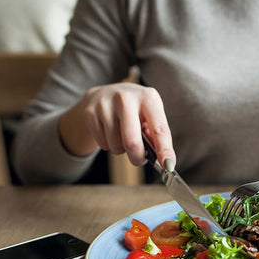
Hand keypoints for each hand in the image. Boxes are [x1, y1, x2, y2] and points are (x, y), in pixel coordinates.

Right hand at [59, 82, 174, 167]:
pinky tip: (110, 132)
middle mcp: (126, 98)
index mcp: (148, 97)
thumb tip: (165, 161)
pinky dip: (109, 145)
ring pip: (116, 146)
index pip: (159, 128)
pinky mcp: (90, 112)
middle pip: (132, 141)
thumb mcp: (151, 115)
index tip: (168, 165)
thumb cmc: (136, 109)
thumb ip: (157, 135)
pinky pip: (102, 144)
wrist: (107, 93)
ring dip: (122, 150)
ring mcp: (105, 104)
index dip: (164, 149)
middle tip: (139, 159)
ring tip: (123, 137)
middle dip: (137, 157)